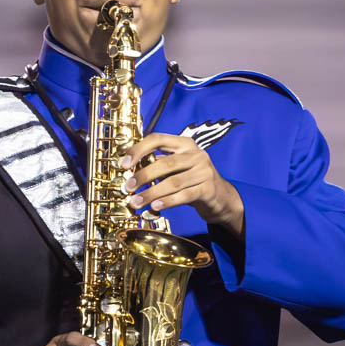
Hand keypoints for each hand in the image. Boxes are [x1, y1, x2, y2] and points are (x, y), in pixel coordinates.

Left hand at [119, 134, 244, 235]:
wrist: (221, 197)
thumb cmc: (192, 181)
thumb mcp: (177, 168)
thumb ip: (158, 165)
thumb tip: (128, 171)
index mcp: (185, 144)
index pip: (158, 139)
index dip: (138, 150)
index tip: (123, 164)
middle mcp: (197, 154)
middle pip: (165, 163)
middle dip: (143, 176)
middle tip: (127, 187)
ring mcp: (204, 171)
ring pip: (173, 182)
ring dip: (151, 193)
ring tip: (136, 202)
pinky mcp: (208, 189)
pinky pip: (184, 195)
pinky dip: (168, 201)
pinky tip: (155, 206)